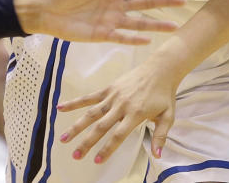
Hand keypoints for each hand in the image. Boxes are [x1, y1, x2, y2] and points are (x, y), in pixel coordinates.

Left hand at [13, 0, 186, 43]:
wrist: (45, 12)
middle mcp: (116, 6)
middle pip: (145, 4)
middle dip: (164, 2)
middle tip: (183, 1)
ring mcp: (111, 21)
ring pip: (139, 23)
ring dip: (156, 24)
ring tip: (174, 27)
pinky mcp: (102, 35)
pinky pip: (122, 37)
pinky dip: (135, 39)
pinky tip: (149, 41)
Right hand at [57, 60, 176, 162]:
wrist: (162, 68)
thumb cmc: (165, 94)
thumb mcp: (168, 115)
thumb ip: (160, 135)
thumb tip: (157, 156)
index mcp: (136, 113)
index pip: (118, 135)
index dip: (107, 149)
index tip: (97, 161)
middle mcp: (122, 105)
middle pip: (101, 126)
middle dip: (87, 143)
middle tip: (75, 156)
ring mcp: (114, 96)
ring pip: (91, 113)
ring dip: (76, 126)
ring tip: (63, 139)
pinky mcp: (109, 88)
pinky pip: (90, 97)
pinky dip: (75, 103)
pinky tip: (60, 108)